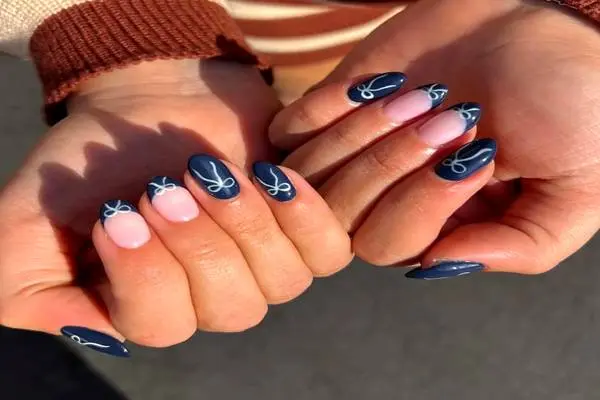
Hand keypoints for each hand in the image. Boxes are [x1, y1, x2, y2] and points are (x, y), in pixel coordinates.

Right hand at [0, 59, 348, 354]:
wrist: (155, 98)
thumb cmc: (96, 157)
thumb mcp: (27, 220)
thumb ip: (28, 290)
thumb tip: (97, 333)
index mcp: (151, 305)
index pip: (162, 324)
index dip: (145, 272)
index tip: (119, 209)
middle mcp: (214, 296)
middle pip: (230, 308)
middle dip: (198, 242)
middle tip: (167, 184)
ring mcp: (266, 266)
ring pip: (281, 281)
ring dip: (244, 220)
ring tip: (208, 169)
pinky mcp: (303, 230)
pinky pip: (327, 252)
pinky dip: (304, 215)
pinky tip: (272, 174)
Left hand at [270, 0, 599, 276]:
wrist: (543, 15)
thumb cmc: (570, 102)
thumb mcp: (576, 192)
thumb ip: (520, 247)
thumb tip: (434, 265)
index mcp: (440, 226)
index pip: (392, 246)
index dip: (420, 204)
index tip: (478, 150)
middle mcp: (388, 197)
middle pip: (340, 220)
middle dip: (390, 167)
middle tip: (450, 116)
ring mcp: (355, 151)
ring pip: (310, 178)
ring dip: (361, 134)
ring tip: (421, 94)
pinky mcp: (333, 105)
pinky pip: (290, 131)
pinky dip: (325, 108)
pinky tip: (381, 83)